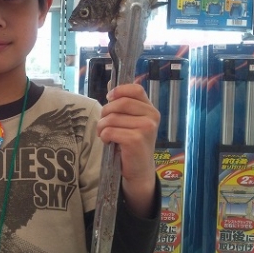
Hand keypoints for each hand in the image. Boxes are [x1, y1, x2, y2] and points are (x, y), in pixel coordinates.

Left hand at [97, 83, 159, 216]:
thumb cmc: (131, 142)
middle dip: (105, 112)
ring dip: (102, 127)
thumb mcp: (130, 121)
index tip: (109, 98)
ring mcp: (145, 128)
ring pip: (111, 118)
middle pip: (119, 103)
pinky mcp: (136, 139)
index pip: (135, 89)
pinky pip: (110, 131)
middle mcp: (151, 116)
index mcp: (150, 109)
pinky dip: (104, 136)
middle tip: (103, 124)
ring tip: (104, 135)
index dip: (119, 90)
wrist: (139, 169)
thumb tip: (110, 83)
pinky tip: (108, 142)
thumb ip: (123, 104)